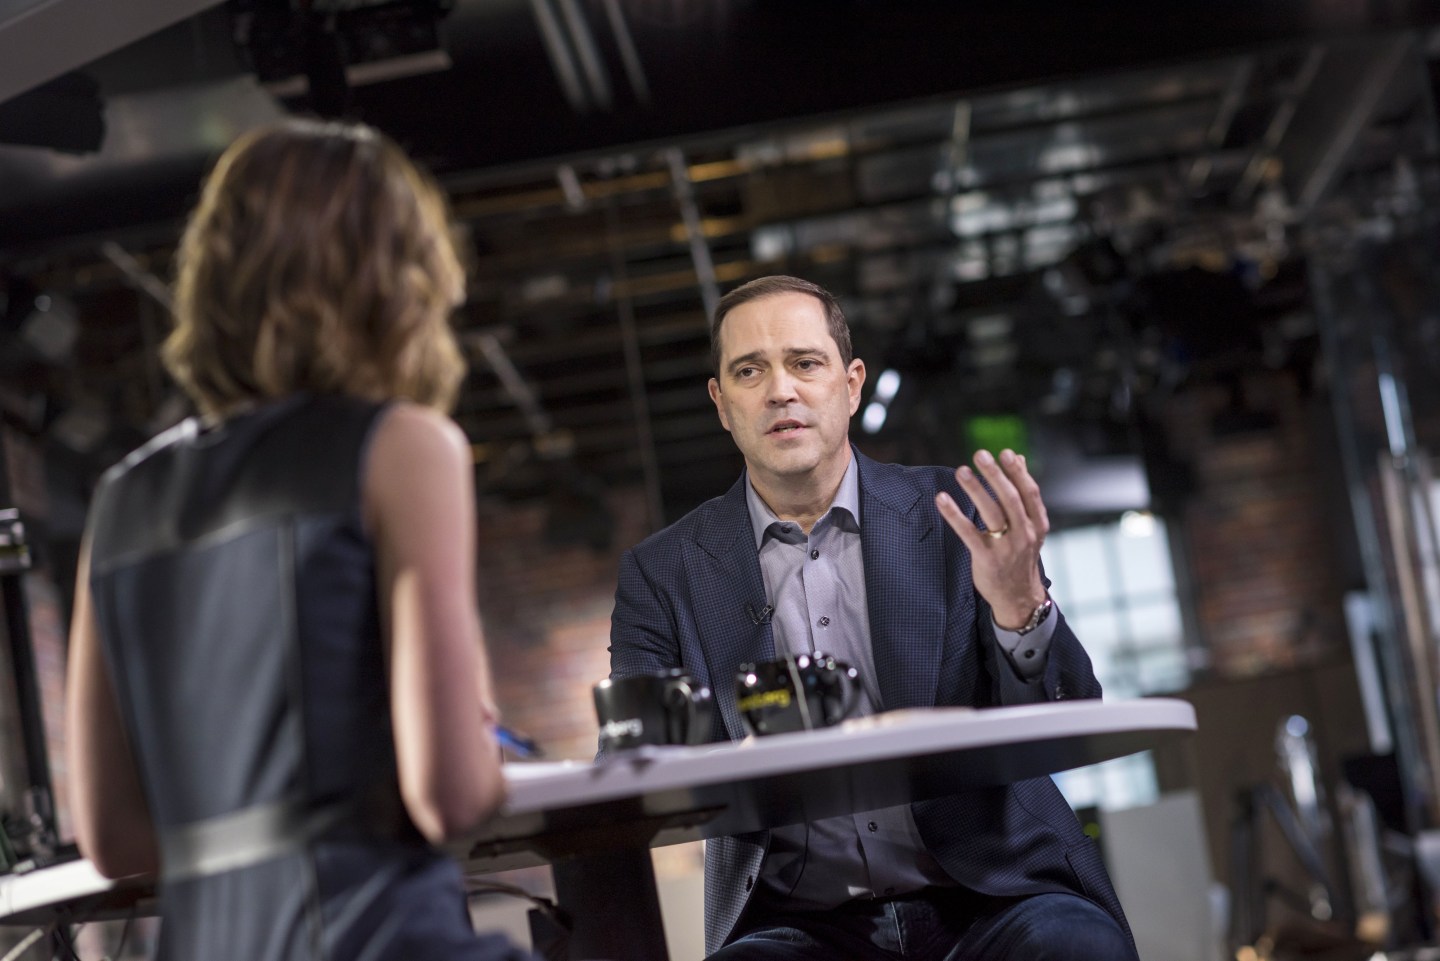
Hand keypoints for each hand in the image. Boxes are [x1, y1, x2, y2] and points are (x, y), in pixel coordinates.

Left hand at [935, 449, 1048, 629]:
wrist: (1018, 597)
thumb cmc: (1020, 556)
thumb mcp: (1030, 526)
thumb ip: (1022, 492)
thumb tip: (1018, 457)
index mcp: (1037, 524)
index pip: (1029, 493)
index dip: (1018, 472)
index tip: (1005, 453)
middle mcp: (1024, 534)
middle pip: (1010, 499)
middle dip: (995, 475)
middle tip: (980, 455)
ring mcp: (1006, 547)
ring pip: (991, 513)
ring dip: (976, 490)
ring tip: (961, 471)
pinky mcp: (986, 559)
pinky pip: (968, 533)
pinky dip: (954, 515)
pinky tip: (942, 499)